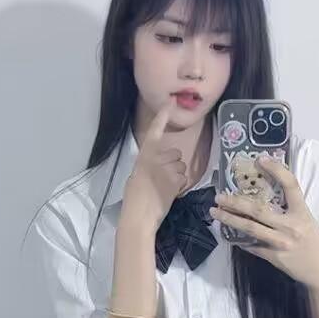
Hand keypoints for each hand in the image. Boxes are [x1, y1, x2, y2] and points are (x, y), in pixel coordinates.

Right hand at [122, 103, 187, 228]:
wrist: (139, 215)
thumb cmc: (133, 198)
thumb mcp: (137, 175)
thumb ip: (148, 165)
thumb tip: (158, 166)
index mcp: (144, 155)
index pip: (155, 131)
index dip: (163, 116)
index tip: (171, 102)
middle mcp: (157, 158)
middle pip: (176, 154)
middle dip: (173, 163)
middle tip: (163, 177)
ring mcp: (168, 169)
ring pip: (182, 166)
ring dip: (177, 175)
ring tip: (165, 187)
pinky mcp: (177, 180)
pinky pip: (184, 178)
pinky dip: (180, 186)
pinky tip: (170, 193)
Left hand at [209, 154, 318, 295]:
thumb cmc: (315, 243)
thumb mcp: (307, 221)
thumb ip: (290, 209)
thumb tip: (266, 194)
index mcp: (302, 213)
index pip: (290, 185)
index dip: (277, 170)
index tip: (261, 159)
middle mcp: (290, 226)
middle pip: (258, 210)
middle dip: (235, 202)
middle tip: (219, 196)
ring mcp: (280, 242)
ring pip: (250, 228)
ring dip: (230, 219)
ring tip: (215, 213)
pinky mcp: (274, 257)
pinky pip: (252, 246)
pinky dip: (239, 239)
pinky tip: (227, 233)